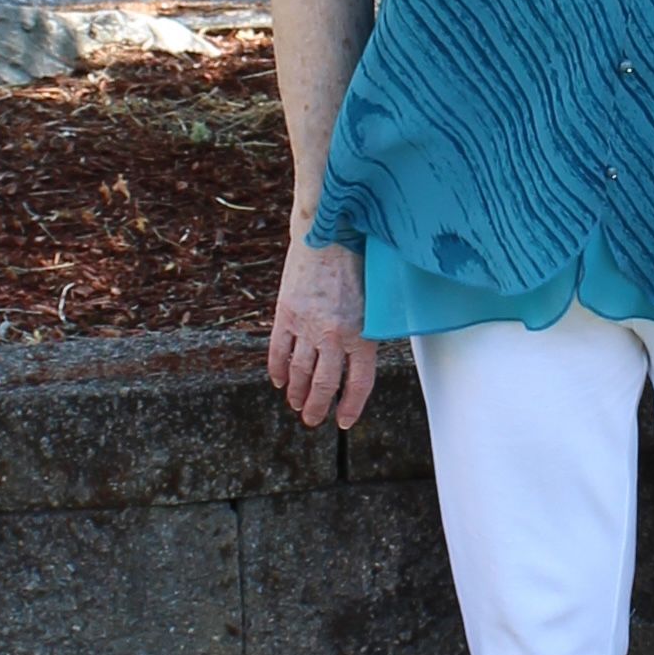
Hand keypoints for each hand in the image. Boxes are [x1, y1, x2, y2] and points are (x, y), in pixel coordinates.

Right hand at [268, 229, 379, 429]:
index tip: (344, 421)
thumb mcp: (376, 302)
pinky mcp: (285, 314)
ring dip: (297, 394)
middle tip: (313, 420)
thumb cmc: (360, 264)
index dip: (350, 408)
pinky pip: (278, 351)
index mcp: (361, 334)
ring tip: (296, 405)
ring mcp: (306, 326)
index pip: (357, 384)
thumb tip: (362, 360)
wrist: (329, 233)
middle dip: (317, 409)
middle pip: (323, 386)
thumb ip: (369, 332)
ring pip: (299, 374)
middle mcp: (333, 335)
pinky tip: (278, 381)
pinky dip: (277, 370)